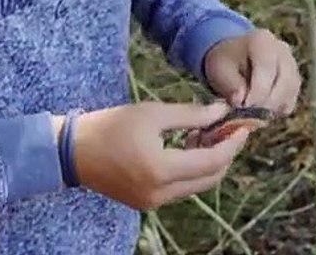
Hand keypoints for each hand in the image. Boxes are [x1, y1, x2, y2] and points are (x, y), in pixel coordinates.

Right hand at [70, 101, 248, 210]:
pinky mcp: (145, 202)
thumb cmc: (110, 125)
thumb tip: (222, 112)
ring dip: (208, 161)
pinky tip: (190, 146)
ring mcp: (152, 202)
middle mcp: (159, 193)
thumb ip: (191, 115)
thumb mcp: (153, 113)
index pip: (212, 162)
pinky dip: (191, 169)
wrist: (71, 151)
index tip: (244, 126)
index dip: (232, 144)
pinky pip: (179, 188)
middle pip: (209, 178)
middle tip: (230, 129)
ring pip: (196, 185)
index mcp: (161, 170)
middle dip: (224, 154)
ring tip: (208, 133)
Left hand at [203, 28, 300, 116]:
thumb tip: (240, 100)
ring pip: (291, 92)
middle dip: (266, 103)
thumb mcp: (219, 68)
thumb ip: (229, 84)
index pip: (267, 68)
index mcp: (262, 41)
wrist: (235, 56)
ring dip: (272, 108)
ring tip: (252, 113)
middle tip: (248, 114)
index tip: (243, 105)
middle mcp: (282, 50)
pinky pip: (291, 100)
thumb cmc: (227, 61)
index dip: (257, 91)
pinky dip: (277, 110)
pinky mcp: (295, 81)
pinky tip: (261, 110)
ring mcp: (292, 65)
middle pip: (285, 81)